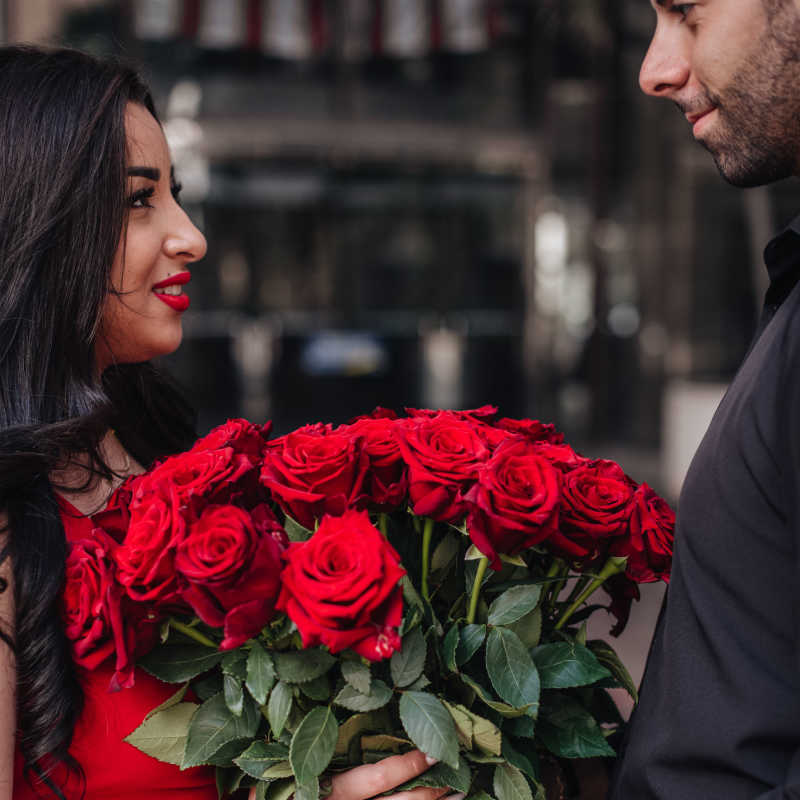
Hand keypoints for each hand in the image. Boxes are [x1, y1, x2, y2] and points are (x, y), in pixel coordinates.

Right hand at [245, 750, 459, 799]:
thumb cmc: (270, 780)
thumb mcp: (288, 755)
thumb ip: (316, 737)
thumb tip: (357, 695)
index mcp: (326, 787)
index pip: (376, 779)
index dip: (407, 765)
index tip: (431, 748)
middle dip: (429, 790)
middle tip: (455, 771)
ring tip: (457, 794)